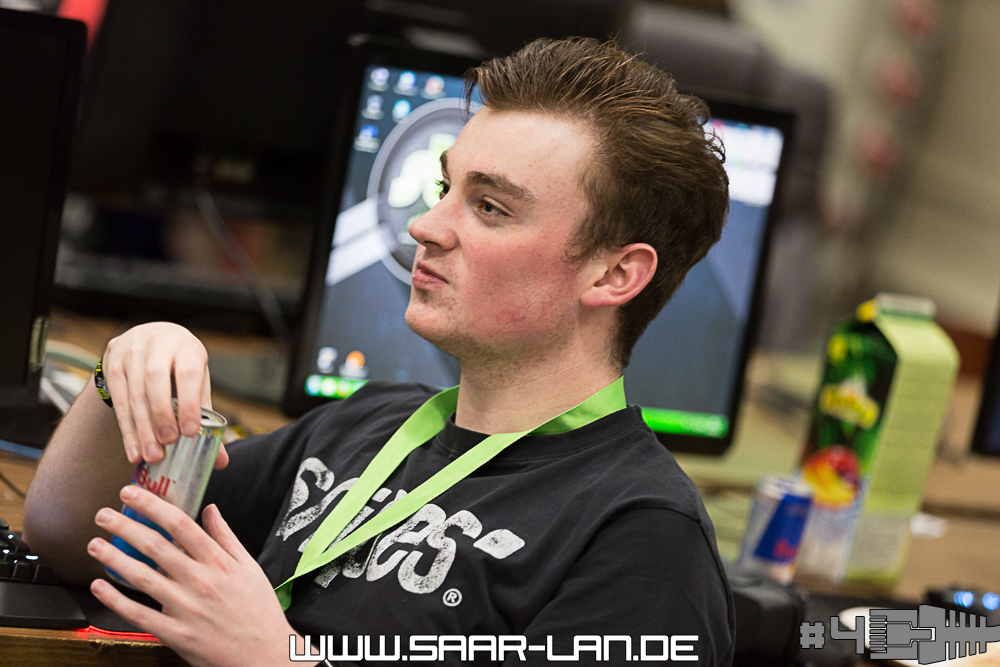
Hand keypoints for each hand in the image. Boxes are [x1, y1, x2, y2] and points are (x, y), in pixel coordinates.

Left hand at [88, 486, 297, 666]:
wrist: (264, 654)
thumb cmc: (258, 611)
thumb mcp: (250, 567)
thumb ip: (226, 537)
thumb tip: (210, 510)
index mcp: (219, 562)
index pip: (180, 524)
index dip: (153, 505)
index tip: (134, 494)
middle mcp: (200, 581)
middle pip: (155, 546)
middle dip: (125, 526)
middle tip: (104, 515)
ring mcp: (185, 608)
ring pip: (141, 577)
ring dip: (114, 558)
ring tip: (96, 544)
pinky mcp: (175, 633)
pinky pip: (138, 613)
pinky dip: (115, 599)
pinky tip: (99, 586)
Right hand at [101, 322, 226, 467]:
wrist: (149, 337)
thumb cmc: (180, 365)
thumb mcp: (197, 380)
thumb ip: (207, 416)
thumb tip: (221, 460)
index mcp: (187, 347)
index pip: (188, 374)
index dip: (188, 404)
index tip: (190, 432)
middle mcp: (158, 345)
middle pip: (156, 382)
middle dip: (161, 416)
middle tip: (167, 444)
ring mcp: (131, 354)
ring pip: (134, 395)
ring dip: (142, 429)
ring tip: (150, 456)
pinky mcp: (113, 367)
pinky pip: (118, 402)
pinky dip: (127, 429)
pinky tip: (134, 450)